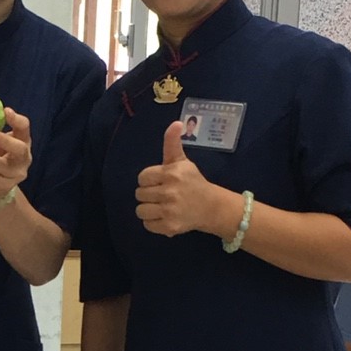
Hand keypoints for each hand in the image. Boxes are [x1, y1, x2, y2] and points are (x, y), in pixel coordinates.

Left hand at [135, 121, 218, 236]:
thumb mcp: (182, 161)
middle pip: (140, 194)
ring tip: (161, 206)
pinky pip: (147, 225)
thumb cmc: (192, 182)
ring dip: (148, 209)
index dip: (148, 180)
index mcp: (171, 174)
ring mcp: (169, 211)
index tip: (159, 182)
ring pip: (140, 210)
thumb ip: (172, 143)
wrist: (211, 207)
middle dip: (148, 194)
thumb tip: (176, 123)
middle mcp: (170, 192)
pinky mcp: (170, 227)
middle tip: (162, 195)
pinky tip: (164, 217)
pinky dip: (153, 222)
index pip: (142, 178)